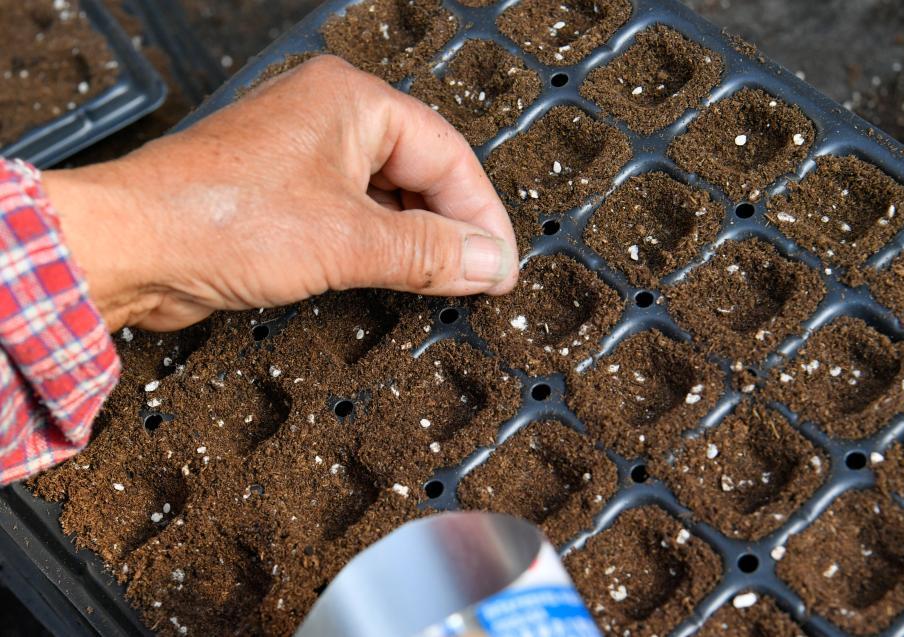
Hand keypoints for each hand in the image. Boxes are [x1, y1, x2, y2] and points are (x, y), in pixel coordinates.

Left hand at [41, 55, 517, 331]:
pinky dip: (378, 246)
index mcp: (352, 101)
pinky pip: (351, 214)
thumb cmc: (218, 218)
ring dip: (415, 240)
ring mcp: (302, 154)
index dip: (481, 215)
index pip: (447, 154)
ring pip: (386, 195)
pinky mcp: (281, 191)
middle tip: (477, 278)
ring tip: (442, 282)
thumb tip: (487, 261)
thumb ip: (428, 252)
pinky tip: (393, 276)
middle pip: (420, 171)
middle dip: (451, 227)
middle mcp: (328, 117)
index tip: (499, 265)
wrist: (130, 246)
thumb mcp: (348, 241)